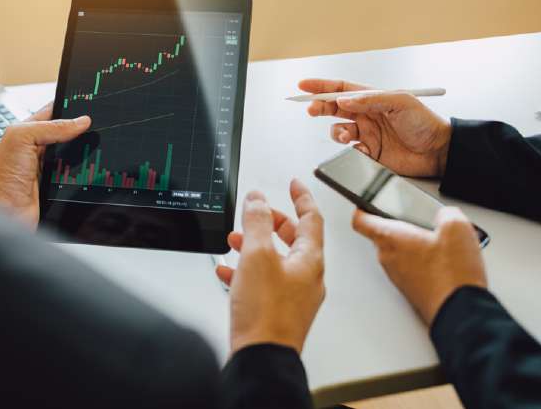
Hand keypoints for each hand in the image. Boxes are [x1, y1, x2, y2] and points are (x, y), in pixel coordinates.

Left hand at [0, 105, 90, 228]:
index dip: (68, 105)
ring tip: (96, 143)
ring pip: (74, 152)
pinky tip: (90, 166)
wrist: (2, 212)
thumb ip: (51, 127)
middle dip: (81, 128)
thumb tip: (81, 121)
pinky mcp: (57, 183)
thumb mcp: (22, 139)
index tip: (87, 101)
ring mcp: (48, 166)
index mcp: (28, 130)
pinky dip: (83, 169)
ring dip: (83, 150)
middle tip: (97, 123)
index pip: (53, 111)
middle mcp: (38, 147)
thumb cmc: (2, 177)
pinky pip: (75, 172)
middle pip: (67, 132)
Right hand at [216, 180, 324, 353]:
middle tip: (257, 213)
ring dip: (254, 246)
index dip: (301, 197)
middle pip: (294, 239)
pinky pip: (264, 282)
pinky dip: (247, 271)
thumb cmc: (267, 313)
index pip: (311, 218)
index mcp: (310, 260)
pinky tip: (228, 273)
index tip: (294, 184)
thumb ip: (257, 222)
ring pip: (276, 260)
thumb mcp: (258, 255)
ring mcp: (294, 296)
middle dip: (271, 223)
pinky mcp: (278, 311)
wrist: (262, 358)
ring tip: (233, 241)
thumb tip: (258, 199)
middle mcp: (307, 277)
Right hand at [299, 79, 451, 176]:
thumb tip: (343, 100)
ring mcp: (368, 135)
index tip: (303, 86)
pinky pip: (351, 152)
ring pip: (338, 131)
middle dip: (320, 107)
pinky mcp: (370, 154)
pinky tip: (364, 150)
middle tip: (311, 110)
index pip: (341, 89)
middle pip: (334, 109)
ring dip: (336, 132)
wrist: (438, 150)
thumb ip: (369, 99)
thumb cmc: (424, 121)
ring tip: (345, 136)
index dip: (321, 87)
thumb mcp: (399, 101)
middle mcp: (367, 115)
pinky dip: (352, 151)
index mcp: (373, 98)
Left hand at [352, 206, 486, 324]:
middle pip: (382, 235)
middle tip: (415, 219)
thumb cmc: (451, 275)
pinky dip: (423, 262)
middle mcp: (389, 258)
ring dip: (413, 245)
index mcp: (391, 238)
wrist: (461, 312)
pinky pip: (411, 268)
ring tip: (439, 242)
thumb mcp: (456, 228)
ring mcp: (398, 276)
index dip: (362, 208)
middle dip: (398, 226)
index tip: (366, 203)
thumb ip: (446, 214)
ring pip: (398, 253)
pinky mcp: (411, 289)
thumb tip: (445, 215)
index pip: (361, 220)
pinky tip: (445, 261)